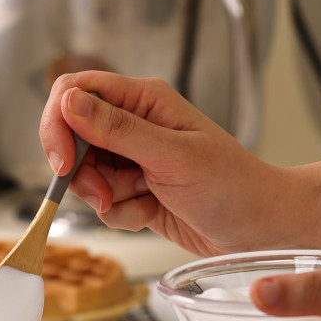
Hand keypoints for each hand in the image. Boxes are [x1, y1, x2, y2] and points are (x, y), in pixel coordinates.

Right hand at [37, 71, 320, 256]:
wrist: (261, 228)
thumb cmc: (232, 186)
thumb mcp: (172, 156)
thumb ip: (117, 130)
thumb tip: (70, 103)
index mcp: (144, 100)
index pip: (75, 92)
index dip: (58, 124)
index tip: (62, 162)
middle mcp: (134, 123)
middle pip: (71, 137)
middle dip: (79, 171)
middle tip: (102, 193)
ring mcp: (133, 157)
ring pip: (84, 174)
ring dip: (103, 196)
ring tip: (139, 201)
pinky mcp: (134, 188)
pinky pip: (102, 201)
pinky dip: (119, 213)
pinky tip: (149, 213)